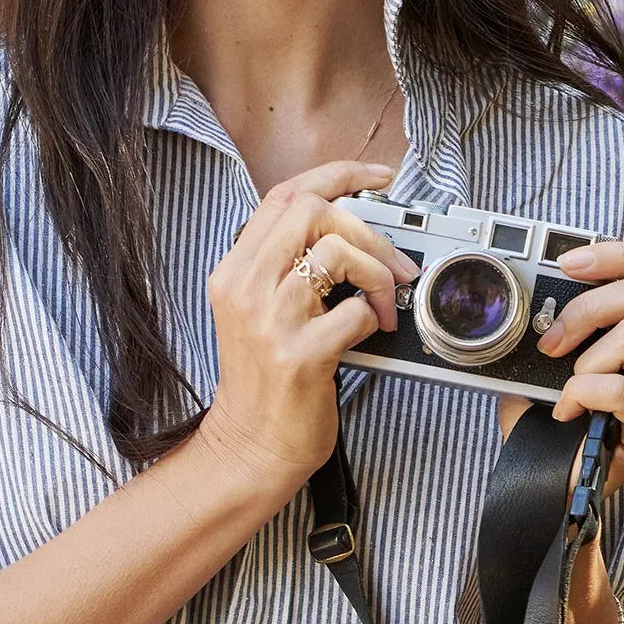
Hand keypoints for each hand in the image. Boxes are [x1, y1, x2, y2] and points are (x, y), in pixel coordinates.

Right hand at [196, 159, 417, 505]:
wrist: (249, 448)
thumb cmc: (264, 382)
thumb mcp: (258, 311)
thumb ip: (287, 266)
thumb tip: (352, 229)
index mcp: (234, 271)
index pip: (284, 194)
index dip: (337, 175)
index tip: (377, 180)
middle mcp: (245, 288)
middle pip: (313, 211)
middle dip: (366, 229)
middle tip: (388, 263)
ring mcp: (270, 321)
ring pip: (337, 252)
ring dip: (378, 274)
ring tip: (383, 304)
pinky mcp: (299, 356)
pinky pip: (355, 312)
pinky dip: (374, 318)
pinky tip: (370, 333)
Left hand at [497, 238, 623, 487]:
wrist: (557, 487)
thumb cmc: (559, 421)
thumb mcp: (553, 363)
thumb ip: (555, 328)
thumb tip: (531, 298)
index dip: (618, 255)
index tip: (568, 263)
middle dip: (591, 305)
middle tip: (553, 339)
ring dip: (587, 356)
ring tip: (568, 385)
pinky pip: (620, 389)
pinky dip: (582, 394)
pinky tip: (568, 413)